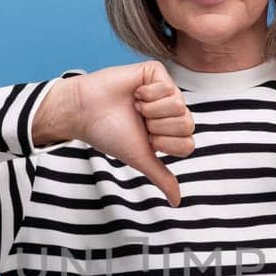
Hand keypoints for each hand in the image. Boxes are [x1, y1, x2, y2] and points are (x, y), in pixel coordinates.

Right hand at [67, 61, 195, 205]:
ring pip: (179, 105)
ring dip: (151, 110)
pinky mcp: (156, 72)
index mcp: (170, 131)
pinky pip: (168, 86)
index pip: (188, 144)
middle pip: (187, 124)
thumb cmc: (110, 134)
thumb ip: (161, 177)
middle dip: (157, 127)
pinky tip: (134, 93)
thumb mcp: (140, 159)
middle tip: (139, 122)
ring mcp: (166, 90)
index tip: (145, 139)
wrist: (86, 113)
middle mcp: (171, 110)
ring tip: (135, 107)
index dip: (164, 145)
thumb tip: (177, 202)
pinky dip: (147, 94)